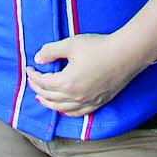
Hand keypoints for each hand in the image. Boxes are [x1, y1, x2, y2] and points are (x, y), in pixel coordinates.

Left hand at [26, 32, 143, 117]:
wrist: (126, 54)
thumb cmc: (99, 47)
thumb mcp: (71, 44)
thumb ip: (51, 51)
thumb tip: (38, 59)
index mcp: (66, 82)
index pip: (43, 83)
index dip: (33, 76)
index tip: (30, 68)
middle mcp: (76, 96)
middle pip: (50, 97)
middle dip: (37, 89)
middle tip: (32, 81)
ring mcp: (88, 101)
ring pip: (62, 108)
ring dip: (49, 103)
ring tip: (41, 98)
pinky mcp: (99, 102)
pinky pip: (78, 113)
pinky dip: (67, 112)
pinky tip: (63, 109)